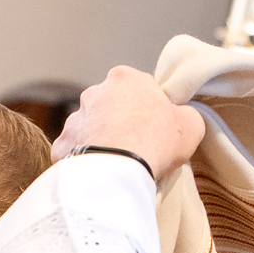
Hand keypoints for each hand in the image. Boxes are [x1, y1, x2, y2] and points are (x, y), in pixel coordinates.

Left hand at [53, 66, 205, 180]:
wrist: (118, 172)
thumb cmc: (156, 142)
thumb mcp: (191, 124)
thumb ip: (186, 114)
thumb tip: (181, 118)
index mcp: (125, 78)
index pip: (139, 88)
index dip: (151, 108)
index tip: (157, 127)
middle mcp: (94, 93)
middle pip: (112, 107)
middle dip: (122, 124)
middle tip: (138, 147)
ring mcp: (75, 119)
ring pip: (91, 130)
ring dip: (102, 142)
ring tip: (118, 164)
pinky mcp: (62, 145)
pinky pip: (74, 153)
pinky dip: (84, 162)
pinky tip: (99, 174)